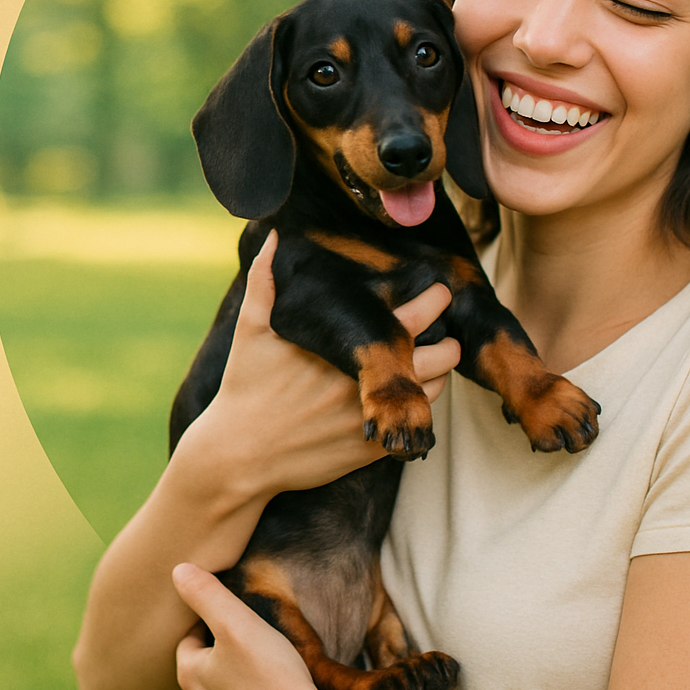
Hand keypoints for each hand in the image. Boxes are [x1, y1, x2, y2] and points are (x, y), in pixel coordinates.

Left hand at [173, 563, 345, 689]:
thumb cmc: (270, 674)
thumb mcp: (238, 624)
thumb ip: (208, 596)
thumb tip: (178, 569)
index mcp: (191, 674)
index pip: (188, 639)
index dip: (207, 620)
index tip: (231, 610)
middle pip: (202, 664)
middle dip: (218, 647)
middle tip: (245, 629)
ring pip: (219, 687)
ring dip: (232, 673)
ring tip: (257, 656)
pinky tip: (266, 684)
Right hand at [179, 229, 460, 501]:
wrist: (239, 456)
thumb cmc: (247, 386)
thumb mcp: (251, 329)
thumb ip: (265, 279)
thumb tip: (274, 233)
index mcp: (351, 344)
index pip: (418, 314)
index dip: (436, 299)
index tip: (439, 292)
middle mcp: (371, 379)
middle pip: (443, 353)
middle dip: (450, 338)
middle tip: (444, 328)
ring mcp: (376, 415)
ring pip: (437, 388)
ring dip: (438, 372)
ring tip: (428, 358)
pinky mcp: (375, 448)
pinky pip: (418, 421)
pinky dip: (420, 404)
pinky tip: (408, 391)